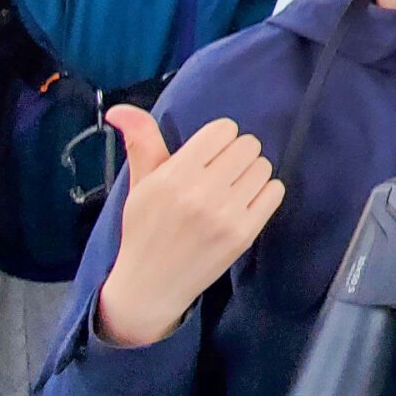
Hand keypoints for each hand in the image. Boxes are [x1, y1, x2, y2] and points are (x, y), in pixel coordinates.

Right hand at [93, 108, 284, 346]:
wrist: (151, 286)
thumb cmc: (144, 230)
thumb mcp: (140, 184)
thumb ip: (141, 141)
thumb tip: (120, 108)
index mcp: (174, 176)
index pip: (222, 130)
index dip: (218, 139)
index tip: (208, 154)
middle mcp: (202, 193)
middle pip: (247, 145)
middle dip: (236, 153)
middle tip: (221, 172)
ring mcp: (226, 215)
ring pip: (263, 166)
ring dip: (251, 173)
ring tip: (232, 188)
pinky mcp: (244, 234)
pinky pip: (275, 192)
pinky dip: (264, 192)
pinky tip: (245, 202)